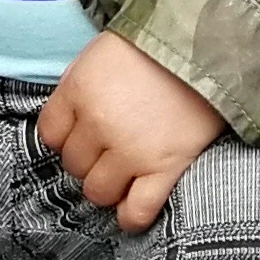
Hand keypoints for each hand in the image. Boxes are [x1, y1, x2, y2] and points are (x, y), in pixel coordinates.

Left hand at [36, 27, 226, 231]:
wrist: (210, 42)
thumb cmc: (154, 47)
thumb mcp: (101, 53)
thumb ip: (78, 88)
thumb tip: (66, 124)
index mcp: (80, 90)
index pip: (49, 134)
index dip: (66, 135)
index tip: (83, 131)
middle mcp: (100, 123)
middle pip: (75, 165)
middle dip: (90, 158)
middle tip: (112, 144)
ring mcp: (132, 149)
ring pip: (98, 192)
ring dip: (109, 184)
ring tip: (126, 169)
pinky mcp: (166, 167)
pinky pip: (137, 210)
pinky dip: (132, 216)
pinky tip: (132, 208)